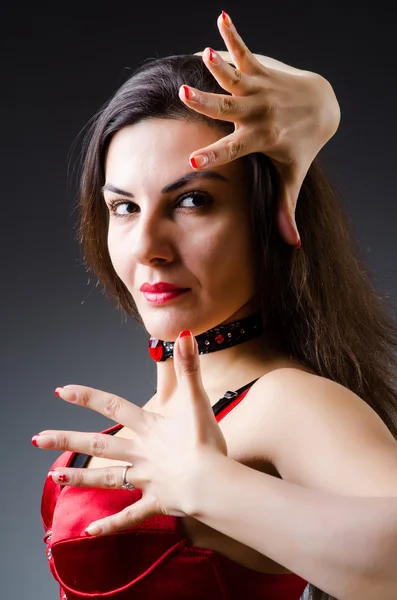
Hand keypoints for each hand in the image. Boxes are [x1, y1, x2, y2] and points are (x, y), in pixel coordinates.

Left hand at [33, 331, 226, 535]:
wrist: (212, 485)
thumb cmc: (206, 444)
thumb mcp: (198, 401)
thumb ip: (189, 368)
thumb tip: (183, 335)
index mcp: (148, 429)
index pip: (112, 406)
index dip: (87, 397)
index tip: (61, 391)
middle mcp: (140, 454)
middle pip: (98, 444)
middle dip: (67, 440)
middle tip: (37, 439)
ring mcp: (144, 480)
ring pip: (106, 478)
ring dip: (79, 478)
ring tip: (53, 479)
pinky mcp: (154, 503)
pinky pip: (128, 517)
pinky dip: (110, 525)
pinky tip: (89, 533)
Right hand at [180, 11, 340, 245]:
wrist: (322, 107)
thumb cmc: (301, 145)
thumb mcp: (292, 176)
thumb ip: (287, 209)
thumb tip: (291, 244)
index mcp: (260, 139)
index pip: (234, 149)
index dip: (214, 155)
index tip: (194, 161)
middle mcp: (258, 113)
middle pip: (229, 108)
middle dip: (207, 103)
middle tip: (184, 95)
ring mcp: (260, 89)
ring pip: (235, 77)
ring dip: (220, 66)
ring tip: (204, 54)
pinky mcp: (262, 70)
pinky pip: (246, 52)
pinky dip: (233, 35)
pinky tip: (222, 17)